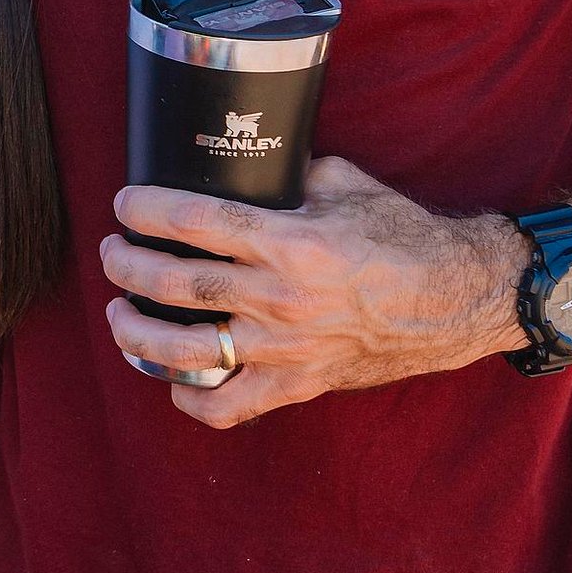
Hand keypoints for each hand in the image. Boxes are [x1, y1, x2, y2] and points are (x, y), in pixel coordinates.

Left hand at [102, 157, 525, 429]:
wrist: (458, 300)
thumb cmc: (403, 236)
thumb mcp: (344, 184)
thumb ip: (288, 175)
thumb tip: (245, 164)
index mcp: (290, 242)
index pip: (194, 222)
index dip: (147, 211)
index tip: (125, 204)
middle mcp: (281, 298)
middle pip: (175, 285)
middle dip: (127, 266)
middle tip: (113, 252)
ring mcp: (287, 349)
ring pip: (186, 351)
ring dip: (137, 333)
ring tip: (118, 315)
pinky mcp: (299, 385)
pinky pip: (229, 408)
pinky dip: (191, 399)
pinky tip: (173, 379)